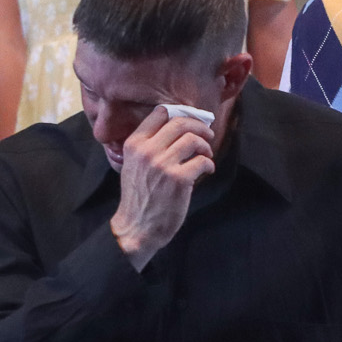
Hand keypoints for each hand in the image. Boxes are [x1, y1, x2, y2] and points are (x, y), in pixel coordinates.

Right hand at [109, 108, 214, 270]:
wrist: (136, 227)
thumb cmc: (138, 197)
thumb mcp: (133, 165)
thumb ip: (148, 146)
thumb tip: (177, 129)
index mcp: (134, 144)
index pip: (160, 113)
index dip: (180, 114)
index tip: (191, 122)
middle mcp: (147, 150)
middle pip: (180, 123)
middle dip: (199, 126)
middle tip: (208, 134)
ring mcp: (163, 164)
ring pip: (193, 139)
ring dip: (205, 146)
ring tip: (206, 155)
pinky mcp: (179, 179)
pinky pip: (202, 161)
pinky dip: (209, 164)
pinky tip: (207, 170)